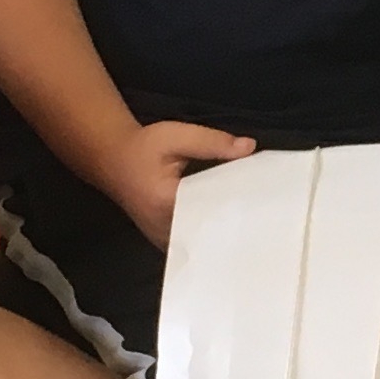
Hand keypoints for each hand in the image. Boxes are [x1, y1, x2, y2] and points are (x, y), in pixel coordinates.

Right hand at [97, 119, 255, 250]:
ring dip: (223, 230)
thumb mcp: (176, 136)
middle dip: (235, 223)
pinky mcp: (165, 240)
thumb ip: (212, 142)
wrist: (113, 159)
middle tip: (266, 215)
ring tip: (254, 221)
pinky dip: (210, 233)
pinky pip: (194, 242)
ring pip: (202, 241)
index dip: (237, 208)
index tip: (264, 205)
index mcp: (167, 204)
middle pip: (209, 232)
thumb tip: (249, 147)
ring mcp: (164, 240)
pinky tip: (230, 223)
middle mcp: (165, 229)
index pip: (212, 213)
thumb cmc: (143, 147)